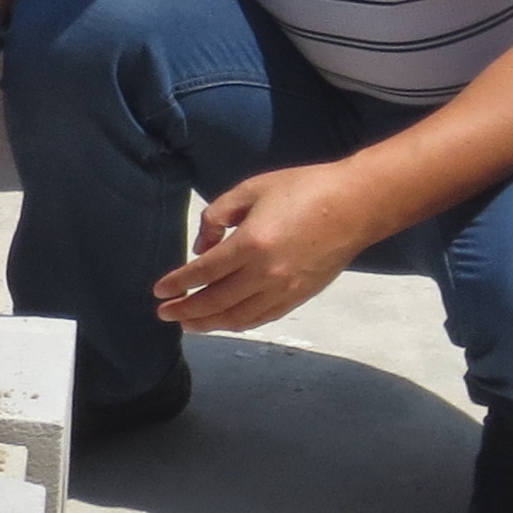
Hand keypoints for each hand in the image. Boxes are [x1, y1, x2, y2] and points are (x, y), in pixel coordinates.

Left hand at [156, 158, 387, 333]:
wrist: (354, 205)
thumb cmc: (302, 189)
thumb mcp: (251, 189)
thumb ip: (218, 215)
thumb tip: (201, 247)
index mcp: (251, 243)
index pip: (204, 272)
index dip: (178, 283)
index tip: (158, 291)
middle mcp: (266, 273)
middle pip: (216, 301)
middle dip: (186, 310)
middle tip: (164, 314)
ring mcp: (285, 289)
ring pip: (238, 317)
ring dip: (209, 323)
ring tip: (188, 323)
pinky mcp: (300, 297)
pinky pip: (262, 318)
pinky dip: (238, 323)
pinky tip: (224, 321)